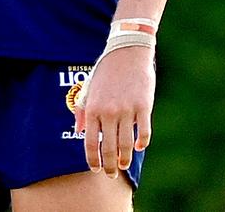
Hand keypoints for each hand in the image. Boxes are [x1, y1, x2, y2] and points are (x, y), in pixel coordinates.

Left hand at [75, 46, 155, 177]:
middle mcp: (109, 112)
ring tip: (124, 164)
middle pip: (109, 149)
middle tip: (112, 173)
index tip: (97, 169)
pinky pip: (144, 133)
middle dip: (110, 166)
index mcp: (93, 109)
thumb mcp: (90, 88)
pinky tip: (139, 146)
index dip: (93, 161)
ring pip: (126, 146)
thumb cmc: (107, 70)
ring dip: (125, 159)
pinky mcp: (143, 107)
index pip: (90, 144)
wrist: (127, 51)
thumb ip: (83, 110)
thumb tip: (80, 131)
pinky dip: (142, 143)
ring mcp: (127, 110)